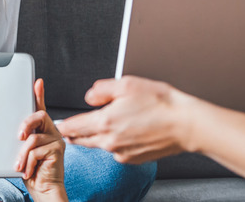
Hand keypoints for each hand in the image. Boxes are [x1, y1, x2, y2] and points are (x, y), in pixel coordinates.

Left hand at [15, 79, 68, 201]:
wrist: (43, 190)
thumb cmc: (31, 172)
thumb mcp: (22, 152)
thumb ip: (21, 140)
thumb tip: (14, 132)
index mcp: (42, 130)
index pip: (40, 108)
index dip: (39, 94)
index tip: (37, 82)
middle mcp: (52, 132)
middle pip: (38, 116)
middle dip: (25, 124)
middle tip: (18, 136)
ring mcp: (56, 140)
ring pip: (33, 138)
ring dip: (22, 155)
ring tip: (20, 166)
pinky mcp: (58, 149)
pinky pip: (36, 150)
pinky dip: (28, 162)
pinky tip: (28, 171)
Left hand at [58, 76, 198, 163]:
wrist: (186, 125)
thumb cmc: (160, 103)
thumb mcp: (126, 84)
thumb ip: (100, 90)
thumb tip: (89, 98)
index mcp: (105, 122)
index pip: (72, 127)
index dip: (62, 124)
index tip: (58, 123)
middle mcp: (110, 141)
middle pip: (81, 140)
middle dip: (75, 132)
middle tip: (73, 125)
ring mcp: (121, 153)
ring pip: (98, 145)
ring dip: (97, 136)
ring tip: (108, 122)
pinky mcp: (132, 160)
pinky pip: (115, 151)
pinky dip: (115, 142)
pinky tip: (127, 130)